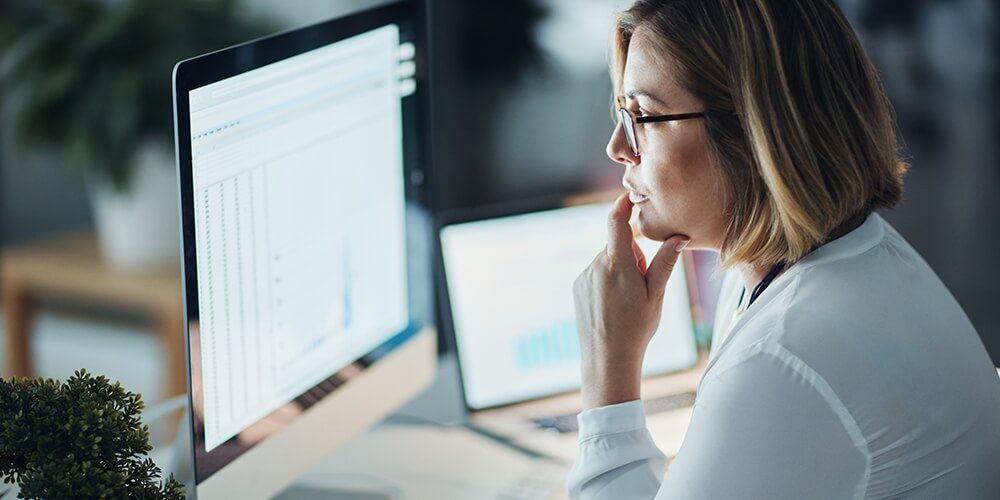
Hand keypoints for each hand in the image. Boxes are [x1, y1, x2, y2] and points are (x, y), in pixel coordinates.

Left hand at [573, 194, 688, 408]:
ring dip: (619, 271)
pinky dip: (607, 281)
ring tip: (626, 301)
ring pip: (607, 261)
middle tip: (641, 285)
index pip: (615, 222)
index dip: (622, 205)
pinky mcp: (578, 287)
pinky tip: (613, 306)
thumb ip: (665, 262)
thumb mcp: (656, 295)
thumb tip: (679, 237)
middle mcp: (596, 266)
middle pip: (617, 246)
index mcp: (617, 264)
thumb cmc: (636, 328)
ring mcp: (584, 277)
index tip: (630, 197)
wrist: (607, 358)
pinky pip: (596, 274)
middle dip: (632, 256)